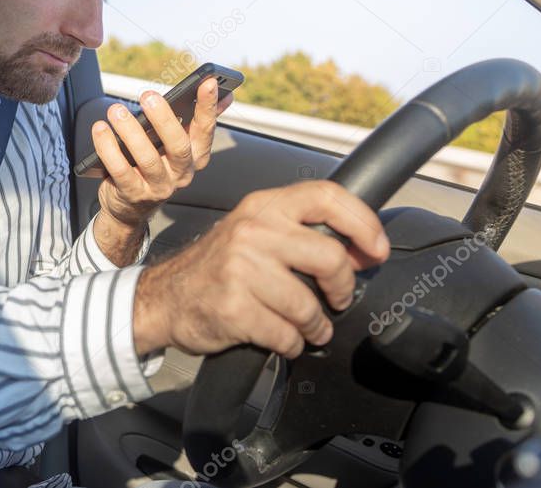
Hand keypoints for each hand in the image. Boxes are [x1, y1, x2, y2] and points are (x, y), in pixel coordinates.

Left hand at [92, 76, 232, 227]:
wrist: (131, 207)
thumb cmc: (154, 166)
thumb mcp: (178, 145)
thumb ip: (197, 121)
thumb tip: (226, 95)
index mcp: (196, 156)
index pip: (206, 129)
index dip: (209, 106)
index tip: (209, 81)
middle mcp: (181, 173)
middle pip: (178, 146)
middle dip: (164, 119)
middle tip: (148, 95)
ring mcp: (158, 187)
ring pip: (147, 159)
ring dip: (130, 131)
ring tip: (116, 111)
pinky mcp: (133, 195)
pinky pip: (120, 170)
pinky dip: (108, 148)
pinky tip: (100, 129)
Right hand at [132, 180, 389, 358]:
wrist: (164, 298)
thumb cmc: (217, 267)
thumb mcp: (254, 229)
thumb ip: (298, 229)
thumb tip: (360, 247)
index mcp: (264, 206)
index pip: (327, 197)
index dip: (363, 223)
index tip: (376, 250)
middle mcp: (253, 230)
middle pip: (331, 258)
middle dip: (343, 287)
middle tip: (338, 299)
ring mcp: (241, 268)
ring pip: (310, 306)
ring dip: (317, 325)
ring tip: (308, 327)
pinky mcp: (233, 307)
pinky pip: (286, 334)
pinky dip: (292, 344)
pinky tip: (283, 338)